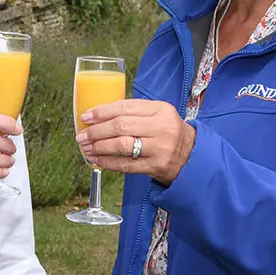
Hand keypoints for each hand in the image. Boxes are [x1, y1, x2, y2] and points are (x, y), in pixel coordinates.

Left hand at [75, 99, 195, 185]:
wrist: (193, 156)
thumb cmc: (168, 131)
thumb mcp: (158, 114)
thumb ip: (134, 112)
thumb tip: (98, 116)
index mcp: (161, 109)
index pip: (125, 107)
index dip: (102, 112)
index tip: (86, 117)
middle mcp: (162, 128)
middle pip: (121, 126)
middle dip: (97, 131)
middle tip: (82, 135)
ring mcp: (160, 148)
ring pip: (122, 145)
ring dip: (99, 147)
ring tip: (86, 147)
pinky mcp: (156, 167)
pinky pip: (126, 165)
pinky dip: (108, 163)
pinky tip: (97, 160)